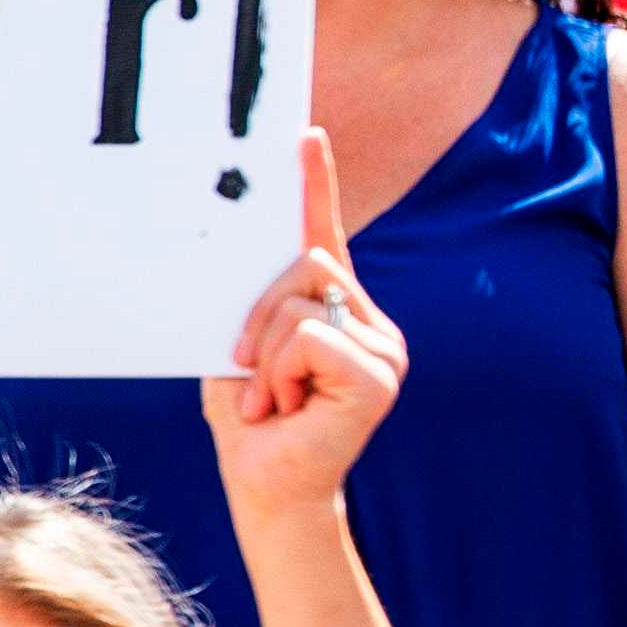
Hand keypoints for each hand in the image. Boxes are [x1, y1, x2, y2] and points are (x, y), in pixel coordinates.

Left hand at [199, 131, 407, 517]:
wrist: (267, 492)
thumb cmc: (251, 423)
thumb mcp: (244, 349)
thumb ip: (258, 305)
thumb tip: (251, 259)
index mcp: (336, 309)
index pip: (327, 234)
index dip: (316, 184)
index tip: (303, 135)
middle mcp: (369, 320)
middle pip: (307, 263)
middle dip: (259, 313)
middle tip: (249, 372)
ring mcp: (383, 347)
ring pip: (301, 303)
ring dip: (265, 355)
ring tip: (270, 401)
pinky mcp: (379, 376)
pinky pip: (311, 338)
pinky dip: (280, 373)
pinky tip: (286, 409)